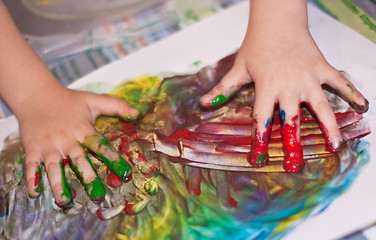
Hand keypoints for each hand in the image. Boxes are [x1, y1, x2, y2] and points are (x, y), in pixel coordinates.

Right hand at [19, 86, 138, 206]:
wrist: (35, 94)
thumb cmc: (68, 99)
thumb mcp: (93, 100)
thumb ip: (116, 106)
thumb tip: (137, 112)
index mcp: (83, 129)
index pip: (101, 146)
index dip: (114, 159)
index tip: (125, 173)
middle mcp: (66, 139)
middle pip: (79, 160)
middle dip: (88, 177)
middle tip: (98, 195)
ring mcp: (48, 145)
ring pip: (54, 167)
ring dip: (59, 184)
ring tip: (65, 201)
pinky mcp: (32, 148)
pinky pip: (31, 165)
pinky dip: (32, 179)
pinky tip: (34, 194)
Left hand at [199, 0, 367, 172]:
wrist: (277, 20)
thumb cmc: (257, 45)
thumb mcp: (238, 68)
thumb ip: (223, 89)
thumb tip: (203, 104)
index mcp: (267, 87)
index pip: (262, 119)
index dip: (259, 140)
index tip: (257, 159)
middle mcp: (289, 86)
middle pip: (292, 119)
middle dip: (293, 143)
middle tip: (295, 165)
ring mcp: (308, 78)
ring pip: (321, 106)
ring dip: (329, 127)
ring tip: (335, 146)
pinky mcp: (322, 68)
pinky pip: (340, 83)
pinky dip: (353, 93)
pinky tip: (363, 107)